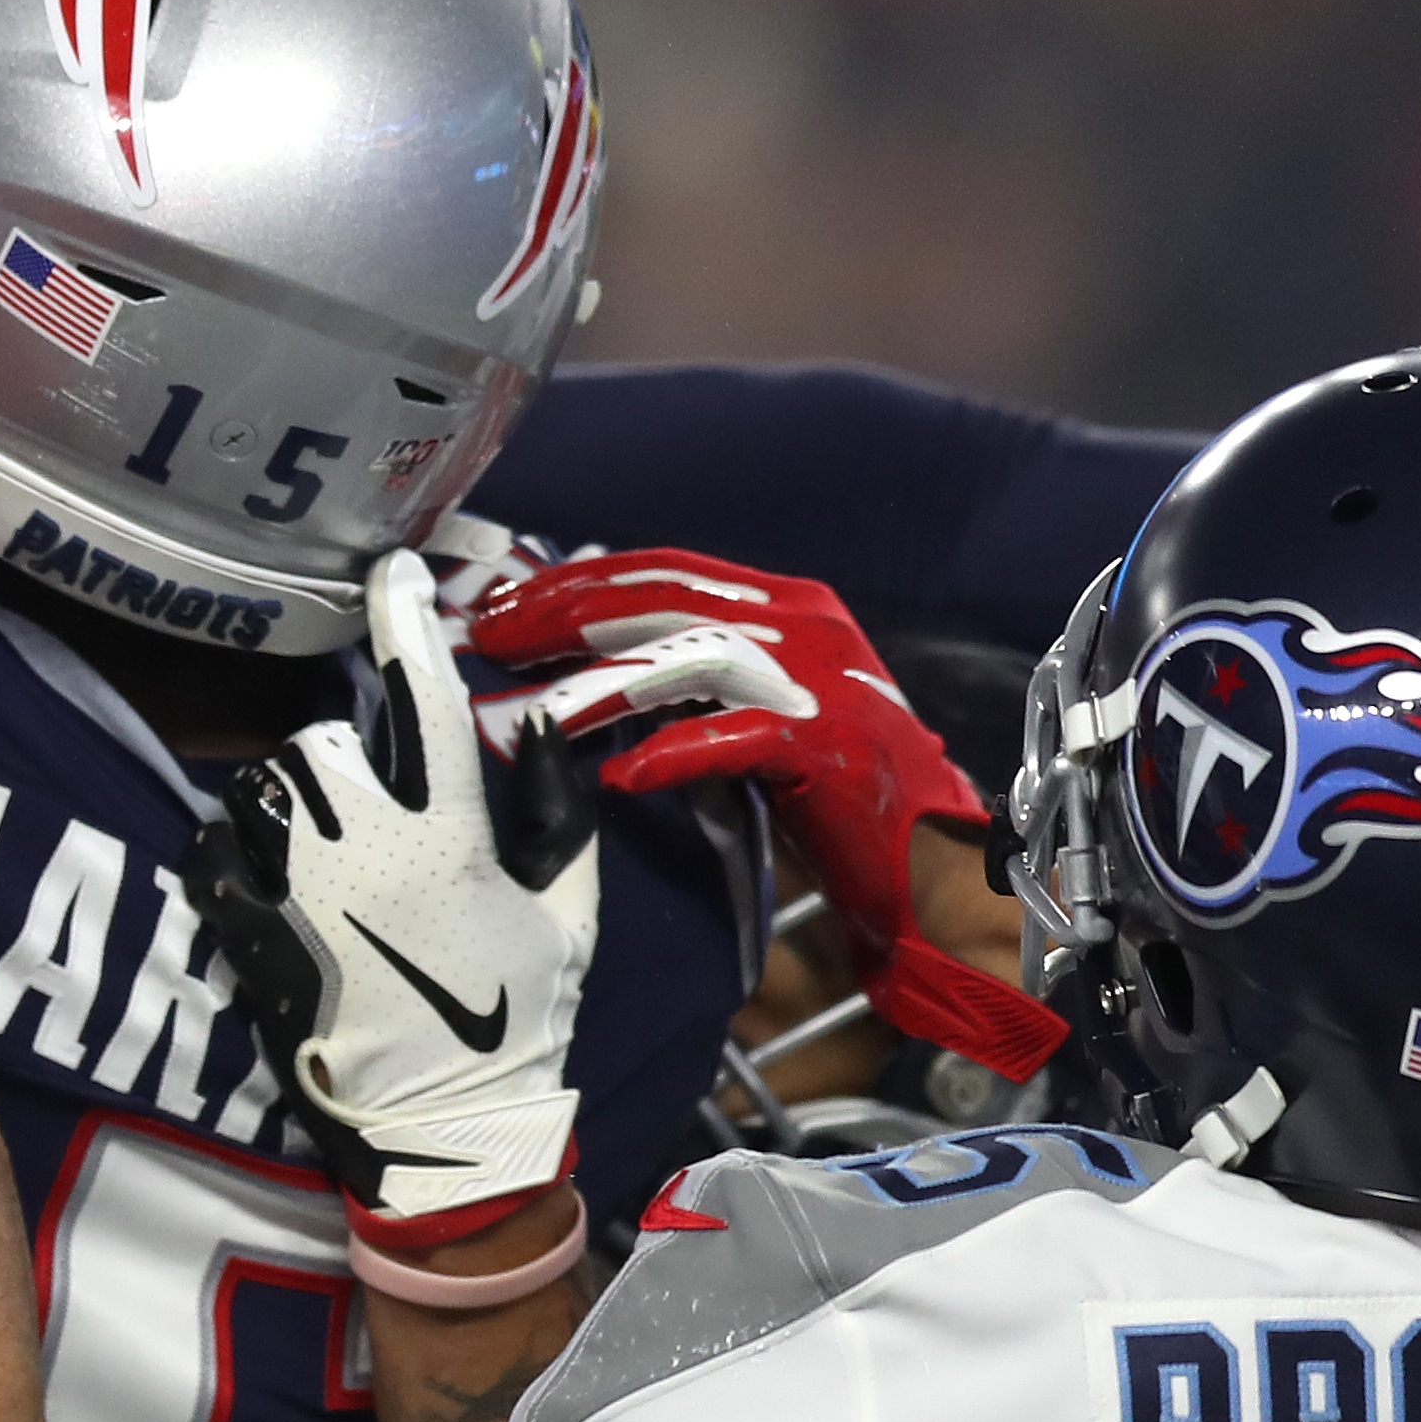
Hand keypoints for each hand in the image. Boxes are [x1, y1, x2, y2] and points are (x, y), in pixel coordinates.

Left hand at [186, 551, 600, 1221]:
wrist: (447, 1131)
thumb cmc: (518, 1019)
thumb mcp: (568, 914)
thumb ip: (558, 813)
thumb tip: (539, 725)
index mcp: (450, 837)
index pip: (422, 698)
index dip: (407, 621)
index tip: (394, 570)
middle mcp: (365, 849)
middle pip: (322, 741)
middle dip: (343, 758)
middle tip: (372, 810)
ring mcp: (295, 890)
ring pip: (261, 786)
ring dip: (287, 800)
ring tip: (319, 847)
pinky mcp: (244, 934)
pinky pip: (209, 848)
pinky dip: (225, 847)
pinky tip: (255, 869)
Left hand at [469, 549, 1064, 1079]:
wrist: (932, 852)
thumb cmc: (830, 782)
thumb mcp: (753, 699)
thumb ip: (686, 665)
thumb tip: (581, 651)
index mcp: (782, 605)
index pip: (659, 570)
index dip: (573, 580)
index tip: (501, 601)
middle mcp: (802, 626)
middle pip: (659, 599)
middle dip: (563, 614)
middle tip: (488, 639)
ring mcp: (819, 682)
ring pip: (684, 660)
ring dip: (594, 685)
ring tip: (526, 711)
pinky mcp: (830, 745)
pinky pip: (738, 739)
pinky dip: (674, 754)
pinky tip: (620, 777)